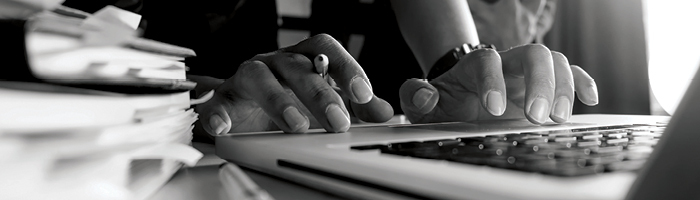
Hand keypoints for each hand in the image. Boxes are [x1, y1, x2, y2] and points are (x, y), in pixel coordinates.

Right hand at [194, 34, 392, 134]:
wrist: (246, 110)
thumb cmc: (290, 99)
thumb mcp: (328, 102)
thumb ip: (356, 106)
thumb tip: (384, 111)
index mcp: (303, 58)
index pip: (326, 49)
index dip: (345, 67)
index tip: (363, 94)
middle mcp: (276, 63)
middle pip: (296, 66)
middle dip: (319, 94)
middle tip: (337, 121)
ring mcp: (248, 78)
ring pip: (259, 77)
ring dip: (278, 101)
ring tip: (296, 126)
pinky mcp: (224, 99)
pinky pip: (217, 102)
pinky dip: (219, 114)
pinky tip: (225, 127)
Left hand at [399, 44, 597, 123]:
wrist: (461, 99)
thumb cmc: (445, 101)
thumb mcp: (423, 101)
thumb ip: (415, 95)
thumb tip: (425, 95)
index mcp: (476, 66)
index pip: (488, 62)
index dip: (493, 82)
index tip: (494, 110)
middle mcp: (507, 63)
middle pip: (533, 54)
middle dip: (540, 83)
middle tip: (537, 117)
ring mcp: (528, 73)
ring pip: (556, 62)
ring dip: (562, 88)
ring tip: (557, 118)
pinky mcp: (545, 85)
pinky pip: (571, 73)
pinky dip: (583, 82)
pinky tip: (589, 99)